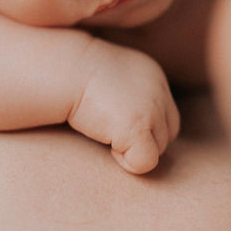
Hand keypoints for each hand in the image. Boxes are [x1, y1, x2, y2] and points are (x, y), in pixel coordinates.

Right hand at [68, 39, 179, 173]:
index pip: (167, 115)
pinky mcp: (137, 127)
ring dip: (132, 148)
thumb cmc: (77, 73)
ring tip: (105, 130)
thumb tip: (133, 123)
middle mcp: (158, 89)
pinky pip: (145, 162)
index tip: (119, 122)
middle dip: (144, 140)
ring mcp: (151, 108)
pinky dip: (126, 160)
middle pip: (167, 133)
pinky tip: (105, 140)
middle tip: (112, 131)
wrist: (64, 68)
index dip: (147, 127)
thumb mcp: (114, 75)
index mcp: (153, 74)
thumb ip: (131, 94)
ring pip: (158, 149)